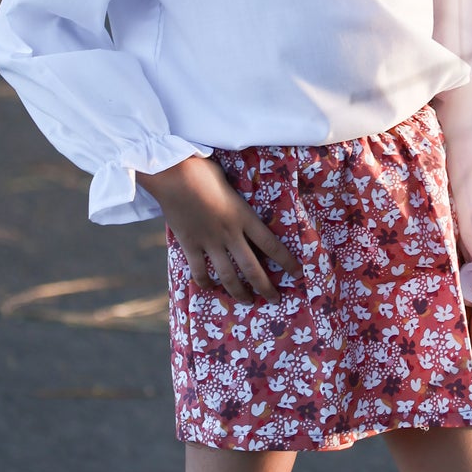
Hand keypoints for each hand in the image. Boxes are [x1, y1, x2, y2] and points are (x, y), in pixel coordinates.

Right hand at [143, 155, 301, 302]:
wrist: (173, 173)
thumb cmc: (202, 169)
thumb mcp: (229, 182)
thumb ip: (236, 199)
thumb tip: (239, 202)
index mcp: (243, 216)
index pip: (271, 244)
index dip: (286, 261)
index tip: (298, 273)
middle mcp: (229, 233)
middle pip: (252, 268)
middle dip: (266, 287)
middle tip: (275, 299)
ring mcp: (209, 241)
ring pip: (227, 276)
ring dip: (238, 292)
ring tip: (247, 301)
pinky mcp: (189, 244)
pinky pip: (198, 270)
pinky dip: (204, 282)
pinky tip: (209, 288)